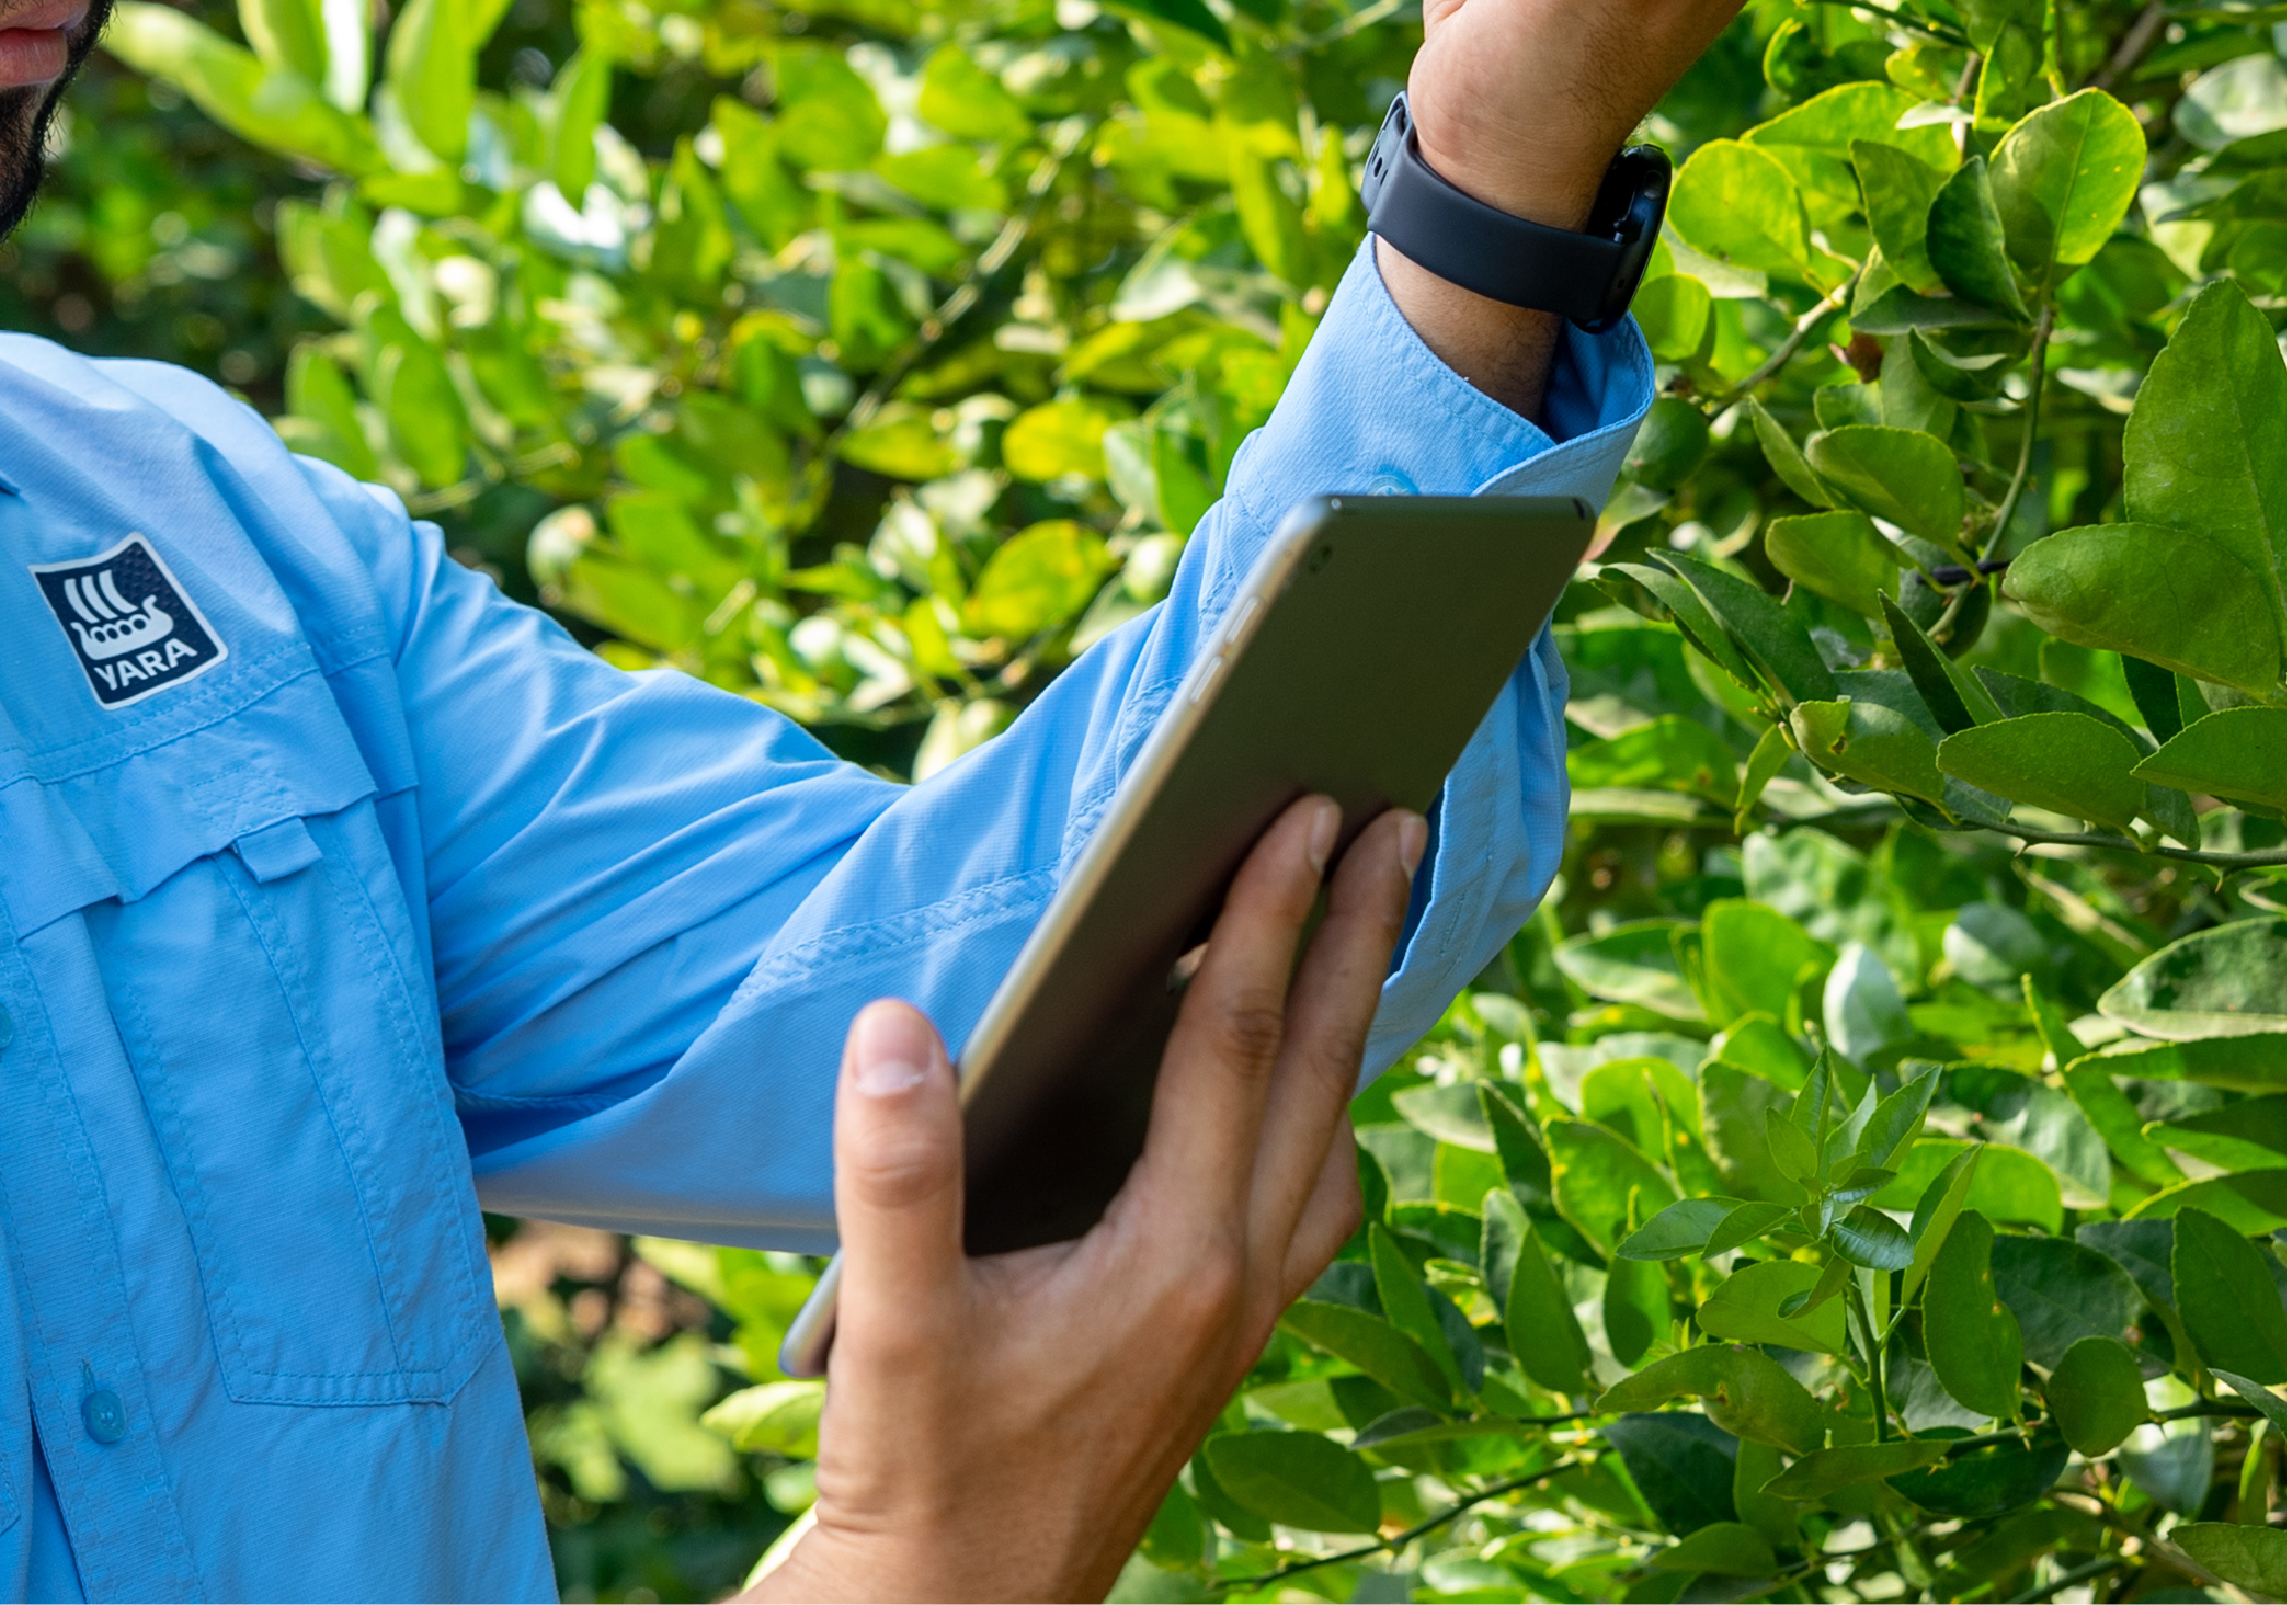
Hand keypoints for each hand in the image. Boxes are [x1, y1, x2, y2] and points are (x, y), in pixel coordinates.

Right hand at [743, 800, 1424, 1604]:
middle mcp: (1237, 1281)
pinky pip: (1310, 1193)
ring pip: (1332, 1136)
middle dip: (1360, 935)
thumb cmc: (922, 1478)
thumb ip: (893, 1172)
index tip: (1315, 808)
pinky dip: (1318, 1107)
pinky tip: (1296, 1087)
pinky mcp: (1227, 1343)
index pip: (1238, 1045)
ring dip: (1351, 1019)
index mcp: (1172, 1258)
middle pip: (1320, 1071)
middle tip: (1399, 811)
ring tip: (1365, 923)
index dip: (1274, 915)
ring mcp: (1246, 1316)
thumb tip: (896, 1023)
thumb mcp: (886, 1326)